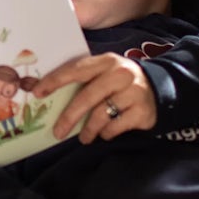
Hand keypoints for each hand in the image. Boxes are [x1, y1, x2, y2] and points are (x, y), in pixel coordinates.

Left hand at [35, 53, 156, 142]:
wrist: (161, 89)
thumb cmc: (120, 83)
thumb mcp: (105, 73)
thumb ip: (83, 80)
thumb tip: (44, 93)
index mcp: (106, 61)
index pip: (76, 69)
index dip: (55, 81)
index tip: (37, 92)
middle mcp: (120, 74)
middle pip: (87, 96)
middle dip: (69, 116)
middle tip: (57, 132)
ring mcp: (133, 92)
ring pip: (101, 115)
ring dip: (88, 130)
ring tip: (85, 137)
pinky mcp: (142, 111)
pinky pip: (115, 126)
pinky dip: (107, 133)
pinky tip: (105, 133)